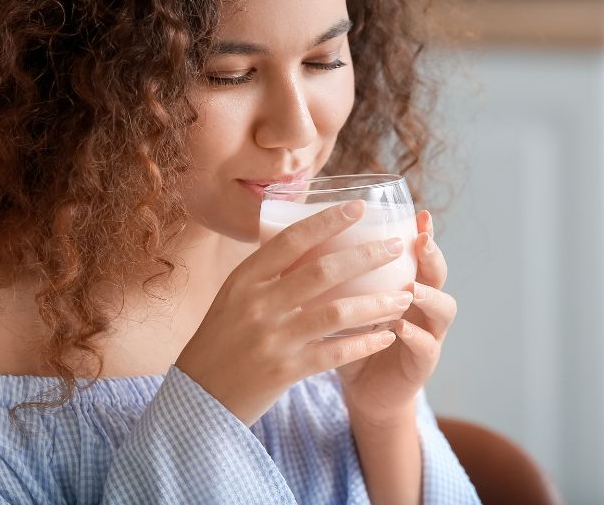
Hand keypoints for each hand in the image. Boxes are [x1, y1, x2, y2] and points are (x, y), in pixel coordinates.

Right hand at [176, 200, 413, 425]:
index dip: (328, 220)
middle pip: (323, 271)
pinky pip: (335, 352)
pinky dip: (364, 342)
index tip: (359, 208)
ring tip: (404, 295)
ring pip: (337, 312)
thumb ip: (268, 275)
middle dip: (366, 256)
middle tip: (395, 247)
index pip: (292, 239)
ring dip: (377, 303)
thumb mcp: (234, 297)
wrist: (200, 396)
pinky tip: (386, 336)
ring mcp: (272, 338)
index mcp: (245, 278)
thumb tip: (310, 244)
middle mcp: (258, 304)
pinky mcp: (285, 370)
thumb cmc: (222, 339)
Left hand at [336, 210, 455, 425]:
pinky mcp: (421, 365)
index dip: (422, 232)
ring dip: (429, 296)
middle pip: (438, 274)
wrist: (363, 390)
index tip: (419, 213)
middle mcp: (422, 304)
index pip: (418, 252)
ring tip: (412, 289)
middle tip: (420, 242)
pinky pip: (425, 348)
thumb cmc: (348, 339)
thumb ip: (329, 275)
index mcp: (404, 282)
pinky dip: (415, 337)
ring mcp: (428, 334)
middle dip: (432, 256)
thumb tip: (288, 236)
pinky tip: (401, 329)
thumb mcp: (340, 302)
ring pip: (443, 309)